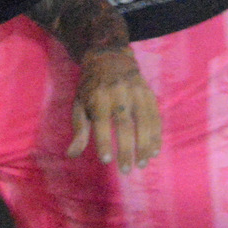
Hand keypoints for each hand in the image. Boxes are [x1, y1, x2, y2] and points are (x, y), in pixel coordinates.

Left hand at [68, 48, 160, 172]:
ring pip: (144, 121)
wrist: (110, 57)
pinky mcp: (148, 94)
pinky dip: (156, 135)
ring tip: (142, 164)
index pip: (101, 122)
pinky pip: (155, 117)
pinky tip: (154, 151)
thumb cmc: (91, 86)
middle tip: (126, 169)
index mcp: (98, 97)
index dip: (104, 141)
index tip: (107, 160)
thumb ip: (79, 130)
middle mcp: (118, 94)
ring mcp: (136, 93)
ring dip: (145, 145)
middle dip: (126, 149)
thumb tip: (71, 155)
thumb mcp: (79, 104)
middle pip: (125, 124)